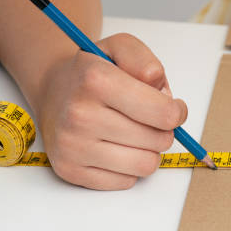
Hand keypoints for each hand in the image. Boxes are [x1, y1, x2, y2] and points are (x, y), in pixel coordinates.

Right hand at [36, 33, 186, 189]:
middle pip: (160, 141)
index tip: (172, 107)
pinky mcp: (71, 171)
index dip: (177, 112)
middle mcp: (80, 115)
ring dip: (148, 150)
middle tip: (146, 119)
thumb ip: (148, 63)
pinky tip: (115, 147)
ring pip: (146, 165)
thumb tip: (164, 95)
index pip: (165, 114)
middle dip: (162, 130)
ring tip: (132, 133)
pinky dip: (129, 167)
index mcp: (96, 80)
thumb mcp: (122, 48)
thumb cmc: (94, 72)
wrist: (53, 90)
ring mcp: (73, 146)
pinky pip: (127, 182)